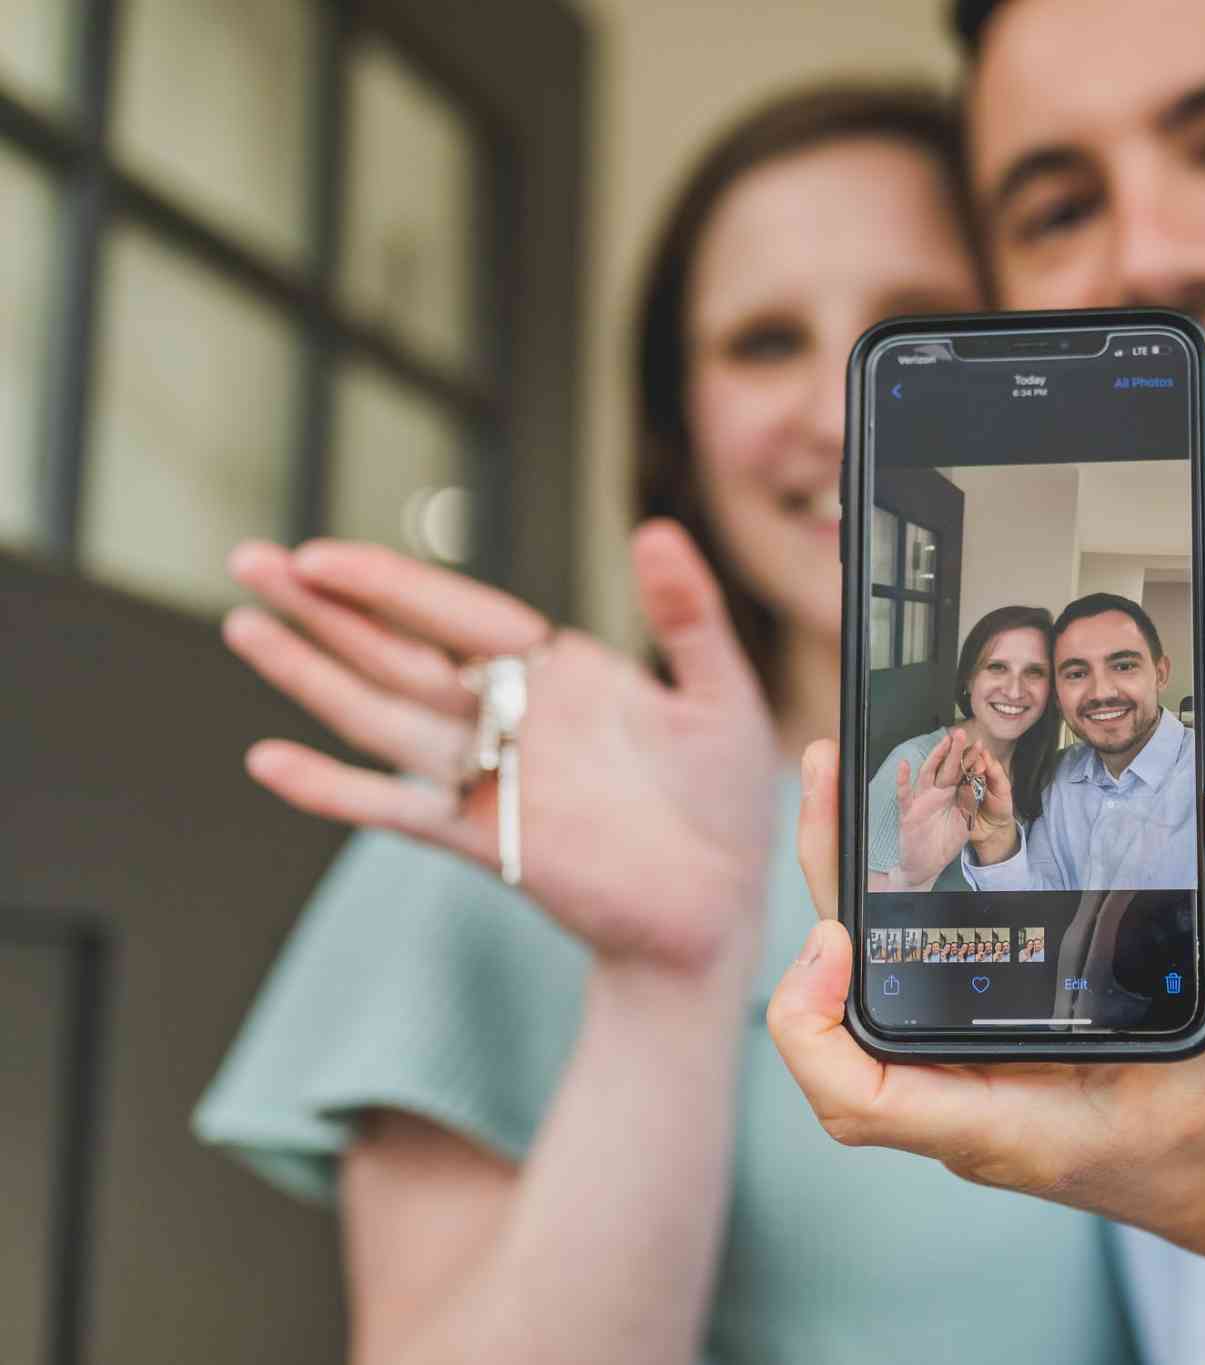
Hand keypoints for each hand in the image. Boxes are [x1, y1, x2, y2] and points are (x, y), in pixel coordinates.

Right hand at [222, 520, 777, 972]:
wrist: (718, 905)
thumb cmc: (723, 800)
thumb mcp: (719, 696)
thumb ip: (688, 616)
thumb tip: (656, 530)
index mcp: (557, 671)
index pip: (461, 612)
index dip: (392, 584)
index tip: (324, 554)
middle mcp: (509, 716)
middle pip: (399, 650)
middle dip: (325, 608)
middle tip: (253, 562)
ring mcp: (487, 777)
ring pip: (381, 715)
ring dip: (311, 674)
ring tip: (245, 625)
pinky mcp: (482, 839)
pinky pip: (395, 809)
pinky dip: (333, 789)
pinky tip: (272, 762)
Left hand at [768, 744, 1204, 1339]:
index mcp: (1018, 1122)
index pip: (864, 1104)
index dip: (815, 1028)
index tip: (832, 936)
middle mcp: (979, 1107)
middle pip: (849, 1021)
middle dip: (825, 895)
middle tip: (827, 772)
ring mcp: (983, 1085)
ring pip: (878, 1001)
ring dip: (854, 898)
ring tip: (851, 785)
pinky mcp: (1001, 1060)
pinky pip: (921, 996)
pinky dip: (900, 923)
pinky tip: (916, 847)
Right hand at [891, 729, 974, 886]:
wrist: (928, 865)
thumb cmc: (945, 842)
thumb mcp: (965, 822)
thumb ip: (970, 803)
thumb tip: (979, 783)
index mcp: (951, 795)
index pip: (961, 773)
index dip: (970, 760)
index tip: (980, 745)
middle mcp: (936, 794)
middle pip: (946, 768)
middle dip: (954, 751)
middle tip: (962, 732)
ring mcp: (922, 801)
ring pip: (928, 774)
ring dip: (935, 757)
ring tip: (943, 741)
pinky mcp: (909, 813)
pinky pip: (905, 795)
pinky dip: (903, 781)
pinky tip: (904, 765)